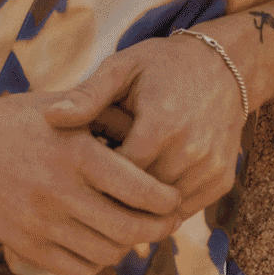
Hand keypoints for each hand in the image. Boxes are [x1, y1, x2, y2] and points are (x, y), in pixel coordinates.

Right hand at [0, 91, 180, 274]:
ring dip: (127, 245)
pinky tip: (98, 243)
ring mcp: (41, 221)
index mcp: (77, 152)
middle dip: (159, 228)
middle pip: (130, 229)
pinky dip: (96, 262)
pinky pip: (76, 270)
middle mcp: (61, 190)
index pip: (140, 190)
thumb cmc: (18, 119)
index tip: (175, 198)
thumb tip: (150, 134)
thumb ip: (105, 118)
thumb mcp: (63, 107)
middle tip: (168, 221)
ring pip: (107, 253)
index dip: (167, 201)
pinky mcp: (24, 243)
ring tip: (133, 230)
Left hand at [44, 36, 246, 221]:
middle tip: (101, 177)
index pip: (118, 176)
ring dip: (142, 202)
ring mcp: (211, 168)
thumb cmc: (161, 65)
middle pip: (141, 197)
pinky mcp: (223, 180)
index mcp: (161, 124)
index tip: (85, 163)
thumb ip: (87, 95)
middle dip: (118, 191)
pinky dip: (167, 202)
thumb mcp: (121, 68)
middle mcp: (191, 151)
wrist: (222, 66)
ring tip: (124, 179)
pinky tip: (151, 182)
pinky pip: (186, 208)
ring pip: (164, 209)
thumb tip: (50, 117)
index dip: (97, 174)